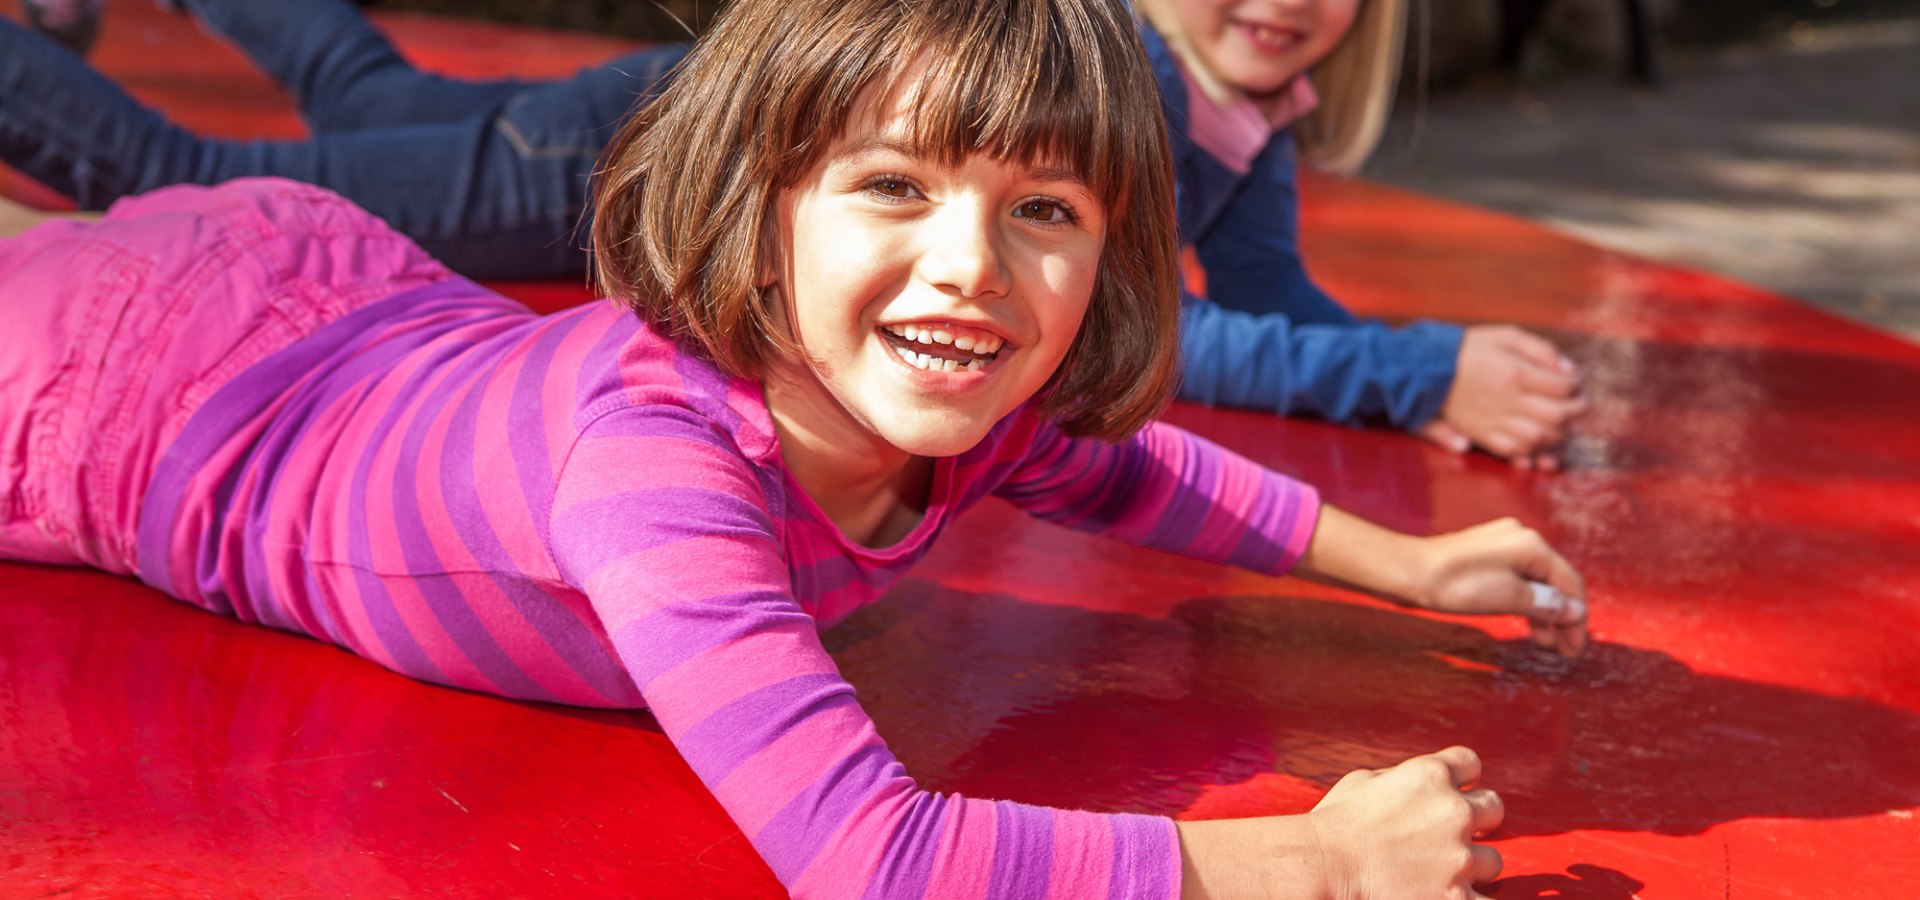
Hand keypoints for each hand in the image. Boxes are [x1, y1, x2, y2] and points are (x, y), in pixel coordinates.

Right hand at [1176, 747, 1505, 899]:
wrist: (1323, 869)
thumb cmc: (1332, 826)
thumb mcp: (1362, 782)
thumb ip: (1398, 777)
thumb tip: (1410, 783)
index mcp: (1429, 775)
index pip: (1470, 764)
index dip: (1461, 780)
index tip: (1449, 794)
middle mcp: (1453, 812)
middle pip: (1493, 808)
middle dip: (1475, 821)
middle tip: (1450, 836)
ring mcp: (1460, 857)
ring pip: (1492, 861)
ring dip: (1471, 867)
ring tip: (1439, 874)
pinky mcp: (1458, 898)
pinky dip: (1466, 899)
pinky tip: (1445, 895)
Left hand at [1415, 517, 1587, 656]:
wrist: (1408, 572)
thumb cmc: (1456, 584)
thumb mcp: (1508, 597)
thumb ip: (1545, 603)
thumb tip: (1572, 610)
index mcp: (1531, 545)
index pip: (1569, 582)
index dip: (1577, 617)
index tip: (1575, 646)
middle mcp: (1520, 539)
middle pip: (1554, 582)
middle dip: (1562, 617)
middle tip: (1563, 649)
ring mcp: (1501, 545)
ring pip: (1535, 582)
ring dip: (1543, 612)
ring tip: (1543, 642)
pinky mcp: (1485, 556)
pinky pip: (1516, 580)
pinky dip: (1524, 602)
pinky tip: (1525, 621)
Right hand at [1422, 325, 1586, 469]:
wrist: (1425, 367)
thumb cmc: (1470, 348)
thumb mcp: (1506, 335)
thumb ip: (1540, 349)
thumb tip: (1568, 369)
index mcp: (1514, 372)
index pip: (1562, 386)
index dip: (1577, 385)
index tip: (1577, 382)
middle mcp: (1506, 399)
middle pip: (1556, 415)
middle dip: (1576, 411)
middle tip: (1580, 405)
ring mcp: (1492, 420)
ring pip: (1539, 437)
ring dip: (1558, 433)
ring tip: (1562, 423)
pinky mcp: (1479, 433)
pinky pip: (1513, 450)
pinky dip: (1532, 449)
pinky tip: (1538, 440)